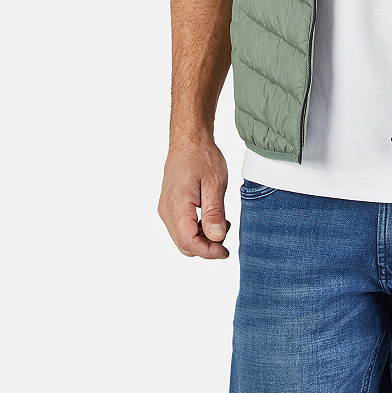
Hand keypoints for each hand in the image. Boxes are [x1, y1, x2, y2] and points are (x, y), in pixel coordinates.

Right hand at [158, 135, 230, 258]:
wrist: (189, 140)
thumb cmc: (202, 157)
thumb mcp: (215, 183)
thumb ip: (215, 212)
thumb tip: (217, 238)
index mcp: (177, 205)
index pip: (188, 242)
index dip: (208, 251)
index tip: (225, 251)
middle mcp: (167, 210)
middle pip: (184, 244)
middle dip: (206, 247)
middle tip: (225, 234)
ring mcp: (166, 209)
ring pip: (182, 238)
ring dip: (202, 239)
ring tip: (221, 222)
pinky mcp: (169, 206)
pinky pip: (181, 228)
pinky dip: (196, 230)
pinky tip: (211, 218)